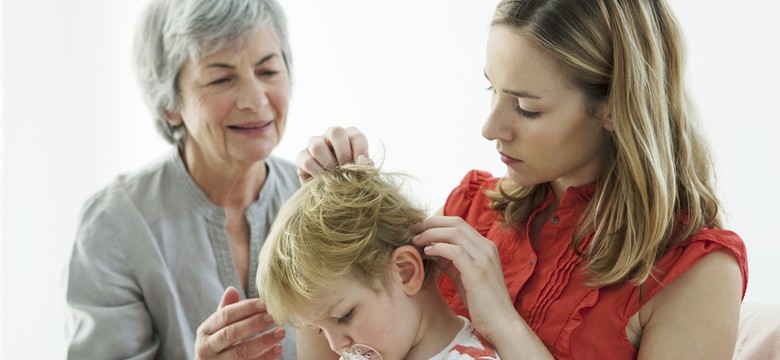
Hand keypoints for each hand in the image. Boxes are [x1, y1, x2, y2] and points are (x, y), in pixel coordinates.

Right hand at [194, 287, 284, 359]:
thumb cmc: (217, 344)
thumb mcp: (217, 327)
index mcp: (205, 331)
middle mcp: (207, 348)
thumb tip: (232, 289)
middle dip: (254, 323)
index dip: (245, 308)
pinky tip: (278, 348)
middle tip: (273, 316)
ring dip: (263, 341)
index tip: (264, 303)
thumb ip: (226, 310)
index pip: (225, 315)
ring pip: (241, 352)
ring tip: (281, 332)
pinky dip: (265, 357)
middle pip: (232, 333)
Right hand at [296, 126, 369, 181]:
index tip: (361, 164)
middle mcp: (331, 136)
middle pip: (335, 132)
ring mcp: (314, 144)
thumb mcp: (361, 174)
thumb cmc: (350, 180)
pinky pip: (306, 160)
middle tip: (346, 168)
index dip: (360, 149)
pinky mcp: (302, 157)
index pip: (356, 136)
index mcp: (349, 137)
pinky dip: (316, 172)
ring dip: (328, 163)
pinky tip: (322, 181)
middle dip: (343, 152)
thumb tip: (363, 162)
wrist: (331, 193)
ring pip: (317, 145)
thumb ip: (365, 168)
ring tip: (334, 176)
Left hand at [413, 216, 518, 340]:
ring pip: (454, 233)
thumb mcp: (464, 275)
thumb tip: (431, 248)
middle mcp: (486, 248)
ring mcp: (484, 259)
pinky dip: (438, 248)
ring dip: (431, 234)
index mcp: (485, 246)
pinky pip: (455, 252)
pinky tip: (427, 252)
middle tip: (413, 230)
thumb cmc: (481, 301)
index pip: (458, 223)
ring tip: (416, 241)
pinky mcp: (477, 273)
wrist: (501, 323)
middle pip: (455, 223)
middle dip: (430, 223)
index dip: (436, 222)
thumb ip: (450, 261)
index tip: (419, 228)